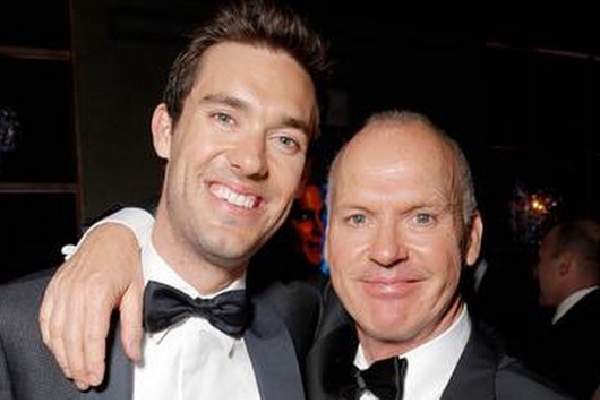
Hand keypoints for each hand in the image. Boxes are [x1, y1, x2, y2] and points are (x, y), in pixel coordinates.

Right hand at [39, 223, 143, 389]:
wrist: (111, 235)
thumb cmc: (126, 261)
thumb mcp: (137, 292)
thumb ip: (133, 325)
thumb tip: (134, 353)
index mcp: (98, 292)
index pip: (92, 336)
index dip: (93, 361)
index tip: (96, 377)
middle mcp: (76, 291)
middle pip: (72, 338)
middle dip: (78, 364)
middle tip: (85, 381)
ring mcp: (62, 289)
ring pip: (56, 331)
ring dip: (62, 356)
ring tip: (72, 372)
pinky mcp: (54, 287)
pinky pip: (45, 317)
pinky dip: (50, 337)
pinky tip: (57, 350)